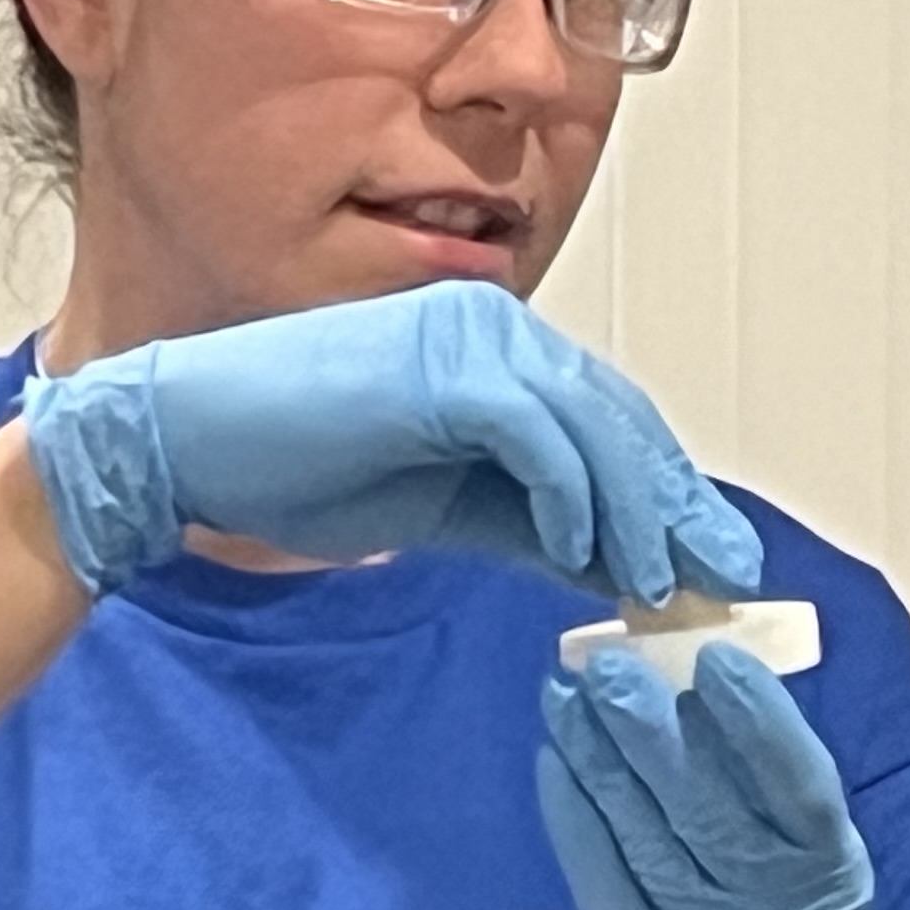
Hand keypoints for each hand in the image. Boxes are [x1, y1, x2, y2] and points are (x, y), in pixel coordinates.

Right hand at [21, 280, 763, 603]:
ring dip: (636, 507)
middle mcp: (490, 327)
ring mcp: (467, 335)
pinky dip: (571, 494)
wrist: (186, 446)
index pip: (604, 418)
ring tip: (662, 582)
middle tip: (724, 576)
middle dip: (674, 502)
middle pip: (615, 415)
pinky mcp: (442, 366)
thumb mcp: (440, 511)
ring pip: (591, 421)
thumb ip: (527, 527)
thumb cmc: (294, 467)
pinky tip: (583, 554)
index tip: (709, 560)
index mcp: (490, 351)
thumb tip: (612, 568)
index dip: (662, 489)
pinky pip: (536, 432)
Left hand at [534, 641, 877, 909]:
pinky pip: (596, 872)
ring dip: (597, 753)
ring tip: (565, 692)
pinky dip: (572, 811)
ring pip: (641, 829)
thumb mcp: (811, 882)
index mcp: (832, 875)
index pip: (800, 783)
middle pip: (704, 800)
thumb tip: (706, 680)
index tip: (712, 657)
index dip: (758, 717)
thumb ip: (773, 798)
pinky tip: (555, 759)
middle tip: (605, 662)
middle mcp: (771, 908)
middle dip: (648, 722)